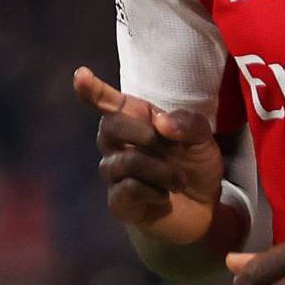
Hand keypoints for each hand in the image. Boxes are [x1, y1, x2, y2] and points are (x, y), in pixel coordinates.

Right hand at [72, 66, 225, 242]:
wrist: (204, 209)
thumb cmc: (195, 166)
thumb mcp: (203, 139)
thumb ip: (188, 124)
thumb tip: (161, 123)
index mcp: (136, 120)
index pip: (106, 102)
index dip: (91, 90)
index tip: (80, 75)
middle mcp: (117, 144)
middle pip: (109, 126)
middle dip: (143, 134)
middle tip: (173, 149)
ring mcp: (114, 174)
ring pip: (125, 161)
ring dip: (162, 170)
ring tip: (179, 181)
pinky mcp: (118, 202)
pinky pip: (127, 190)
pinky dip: (154, 192)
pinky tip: (164, 196)